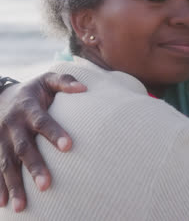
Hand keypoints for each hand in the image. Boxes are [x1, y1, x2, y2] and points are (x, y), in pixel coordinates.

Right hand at [0, 73, 86, 211]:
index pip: (41, 121)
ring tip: (21, 205)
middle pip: (23, 147)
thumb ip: (64, 82)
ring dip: (13, 184)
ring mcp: (1, 137)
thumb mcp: (46, 80)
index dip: (54, 132)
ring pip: (6, 162)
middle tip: (46, 185)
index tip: (69, 146)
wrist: (1, 95)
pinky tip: (3, 204)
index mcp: (28, 107)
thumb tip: (84, 88)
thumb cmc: (33, 90)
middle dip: (34, 166)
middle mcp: (13, 124)